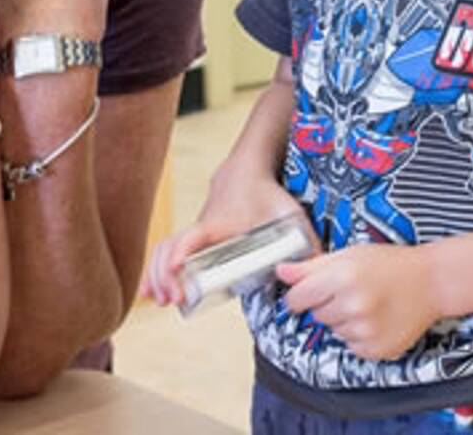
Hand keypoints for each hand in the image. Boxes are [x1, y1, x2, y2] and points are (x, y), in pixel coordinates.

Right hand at [139, 167, 311, 307]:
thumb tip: (320, 270)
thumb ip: (307, 242)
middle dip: (165, 275)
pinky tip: (152, 293)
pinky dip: (156, 271)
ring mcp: (194, 233)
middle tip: (170, 300)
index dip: (183, 251)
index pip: (194, 235)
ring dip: (156, 276)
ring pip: (163, 250)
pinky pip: (166, 252)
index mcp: (220, 224)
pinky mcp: (194, 238)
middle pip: (170, 248)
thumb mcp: (289, 215)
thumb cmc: (267, 194)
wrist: (247, 170)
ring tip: (159, 301)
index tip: (178, 270)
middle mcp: (201, 228)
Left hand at [277, 244, 437, 360]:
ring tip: (367, 303)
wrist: (431, 282)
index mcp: (342, 278)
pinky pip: (351, 346)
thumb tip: (281, 271)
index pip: (296, 298)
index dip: (300, 294)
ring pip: (334, 331)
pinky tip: (376, 319)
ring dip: (343, 320)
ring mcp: (366, 331)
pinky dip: (359, 335)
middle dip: (327, 304)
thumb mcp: (349, 254)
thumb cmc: (390, 264)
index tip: (309, 291)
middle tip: (351, 291)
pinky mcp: (377, 349)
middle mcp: (353, 306)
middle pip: (315, 315)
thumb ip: (311, 266)